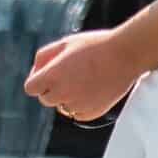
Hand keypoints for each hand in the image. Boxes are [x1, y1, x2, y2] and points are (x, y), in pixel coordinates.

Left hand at [22, 30, 137, 122]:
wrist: (127, 54)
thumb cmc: (96, 45)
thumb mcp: (66, 43)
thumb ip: (44, 56)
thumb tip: (36, 71)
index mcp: (52, 76)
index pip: (31, 88)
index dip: (38, 80)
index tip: (50, 72)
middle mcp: (61, 93)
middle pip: (46, 98)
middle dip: (54, 88)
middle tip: (72, 73)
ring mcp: (77, 105)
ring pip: (63, 107)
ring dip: (68, 97)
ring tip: (86, 79)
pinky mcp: (91, 113)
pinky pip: (78, 114)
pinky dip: (83, 105)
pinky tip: (94, 89)